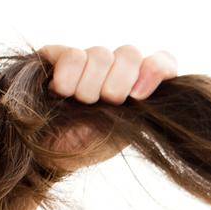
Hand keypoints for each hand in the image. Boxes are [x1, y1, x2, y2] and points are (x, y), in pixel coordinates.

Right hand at [37, 44, 178, 162]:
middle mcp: (116, 69)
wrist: (48, 155)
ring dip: (91, 85)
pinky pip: (73, 55)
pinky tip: (61, 91)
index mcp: (138, 86)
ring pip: (101, 54)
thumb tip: (148, 88)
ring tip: (81, 102)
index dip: (156, 69)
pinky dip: (69, 74)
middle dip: (119, 83)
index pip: (162, 61)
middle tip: (107, 102)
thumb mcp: (123, 133)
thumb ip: (142, 109)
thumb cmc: (89, 146)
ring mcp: (89, 61)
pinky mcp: (59, 55)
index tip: (139, 95)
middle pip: (129, 53)